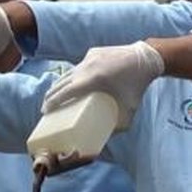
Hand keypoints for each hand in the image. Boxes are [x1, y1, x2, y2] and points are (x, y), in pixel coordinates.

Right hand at [41, 42, 164, 129]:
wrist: (147, 59)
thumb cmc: (137, 86)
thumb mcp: (129, 110)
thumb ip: (118, 127)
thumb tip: (107, 139)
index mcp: (94, 80)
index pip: (66, 92)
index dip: (52, 101)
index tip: (45, 111)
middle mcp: (88, 66)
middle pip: (62, 82)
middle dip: (51, 95)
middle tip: (45, 107)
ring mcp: (90, 57)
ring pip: (69, 73)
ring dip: (60, 84)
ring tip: (53, 96)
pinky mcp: (93, 51)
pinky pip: (79, 66)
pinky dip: (74, 75)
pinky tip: (71, 83)